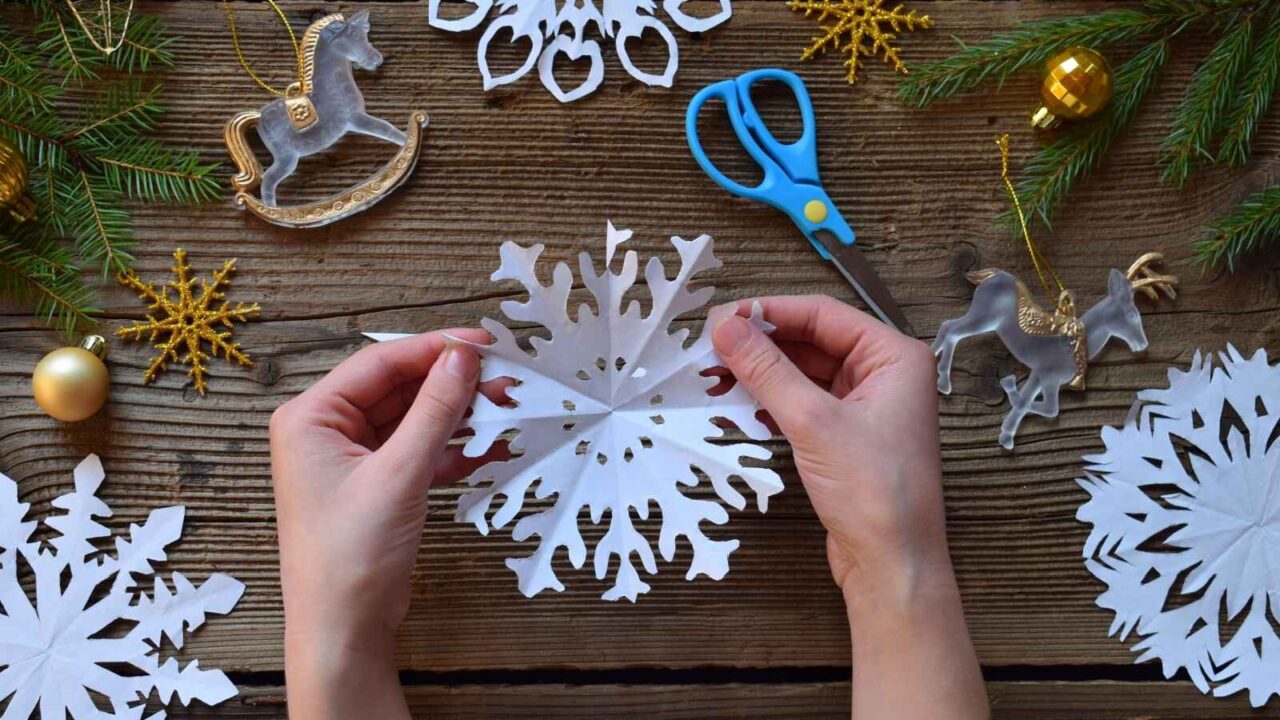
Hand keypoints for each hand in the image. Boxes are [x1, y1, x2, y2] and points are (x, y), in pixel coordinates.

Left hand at [269, 330, 492, 719]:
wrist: (343, 632)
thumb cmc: (349, 558)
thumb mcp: (399, 474)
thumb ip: (435, 410)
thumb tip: (463, 358)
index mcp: (310, 418)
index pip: (380, 363)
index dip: (434, 349)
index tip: (483, 343)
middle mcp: (325, 432)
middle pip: (399, 388)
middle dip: (452, 385)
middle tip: (503, 379)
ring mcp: (351, 460)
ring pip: (414, 420)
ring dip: (458, 416)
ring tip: (506, 409)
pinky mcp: (376, 486)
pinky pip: (418, 451)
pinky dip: (452, 449)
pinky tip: (490, 446)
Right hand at [711, 296, 985, 718]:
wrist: (892, 565)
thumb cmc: (875, 494)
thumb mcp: (812, 422)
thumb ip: (766, 369)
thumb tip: (726, 326)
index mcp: (895, 357)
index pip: (823, 315)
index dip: (770, 312)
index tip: (722, 317)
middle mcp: (886, 376)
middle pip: (813, 342)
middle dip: (762, 345)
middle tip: (711, 348)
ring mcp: (868, 407)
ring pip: (805, 373)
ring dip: (763, 374)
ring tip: (716, 376)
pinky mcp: (848, 437)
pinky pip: (805, 403)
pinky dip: (773, 402)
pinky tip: (740, 405)